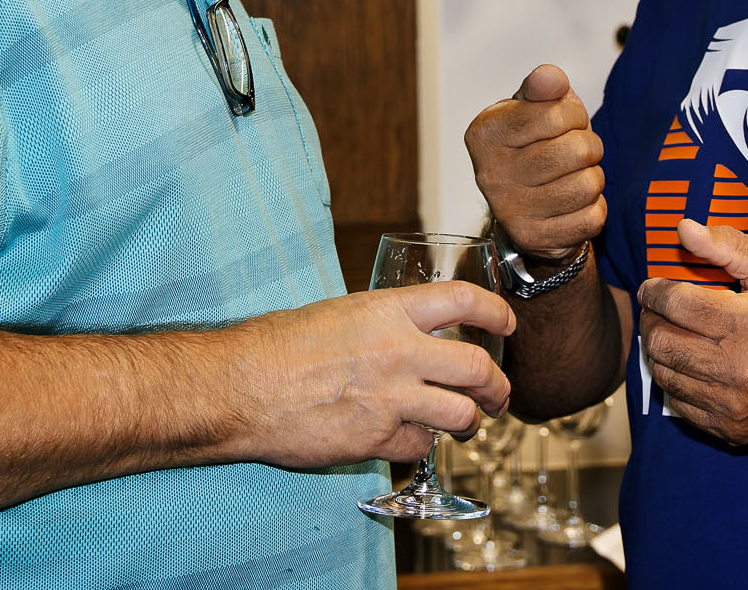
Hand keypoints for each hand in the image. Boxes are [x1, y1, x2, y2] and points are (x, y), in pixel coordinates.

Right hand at [232, 281, 514, 467]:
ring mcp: (391, 398)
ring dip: (472, 422)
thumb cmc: (277, 347)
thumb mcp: (339, 315)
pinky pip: (421, 446)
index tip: (506, 322)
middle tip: (500, 393)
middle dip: (498, 385)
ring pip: (462, 414)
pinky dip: (421, 445)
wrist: (242, 386)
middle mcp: (399, 352)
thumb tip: (405, 335)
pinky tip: (409, 439)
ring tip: (468, 424)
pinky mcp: (377, 439)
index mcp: (387, 311)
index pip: (463, 300)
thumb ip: (380, 324)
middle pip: (477, 367)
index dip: (495, 311)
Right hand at [464, 65, 603, 260]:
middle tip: (574, 151)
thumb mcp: (532, 107)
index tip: (564, 122)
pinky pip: (592, 218)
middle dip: (588, 146)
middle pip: (576, 151)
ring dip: (592, 177)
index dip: (573, 115)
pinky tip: (573, 203)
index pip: (555, 114)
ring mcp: (512, 211)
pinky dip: (593, 208)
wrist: (525, 201)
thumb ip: (542, 87)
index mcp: (487, 134)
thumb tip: (549, 77)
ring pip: (588, 185)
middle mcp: (491, 174)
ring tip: (573, 176)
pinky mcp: (535, 239)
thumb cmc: (533, 144)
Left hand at [636, 219, 747, 448]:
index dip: (654, 291)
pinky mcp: (732, 431)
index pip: (674, 304)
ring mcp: (734, 405)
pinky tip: (693, 365)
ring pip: (665, 374)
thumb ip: (730, 246)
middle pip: (661, 342)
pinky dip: (678, 382)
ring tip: (676, 334)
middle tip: (658, 310)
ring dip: (661, 351)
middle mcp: (739, 369)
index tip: (653, 287)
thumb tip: (684, 230)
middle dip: (651, 320)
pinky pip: (680, 405)